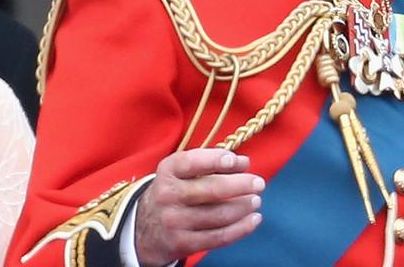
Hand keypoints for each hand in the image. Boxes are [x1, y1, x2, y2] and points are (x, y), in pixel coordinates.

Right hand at [134, 148, 264, 265]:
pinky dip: (241, 228)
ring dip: (244, 207)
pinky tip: (254, 220)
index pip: (192, 162)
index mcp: (169, 171)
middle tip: (259, 184)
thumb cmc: (175, 191)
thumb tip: (244, 163)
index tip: (239, 161)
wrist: (144, 229)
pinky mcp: (181, 243)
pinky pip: (218, 237)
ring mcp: (173, 221)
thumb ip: (211, 163)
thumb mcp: (182, 172)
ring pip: (219, 214)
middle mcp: (168, 195)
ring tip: (255, 201)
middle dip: (241, 185)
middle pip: (212, 190)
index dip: (217, 160)